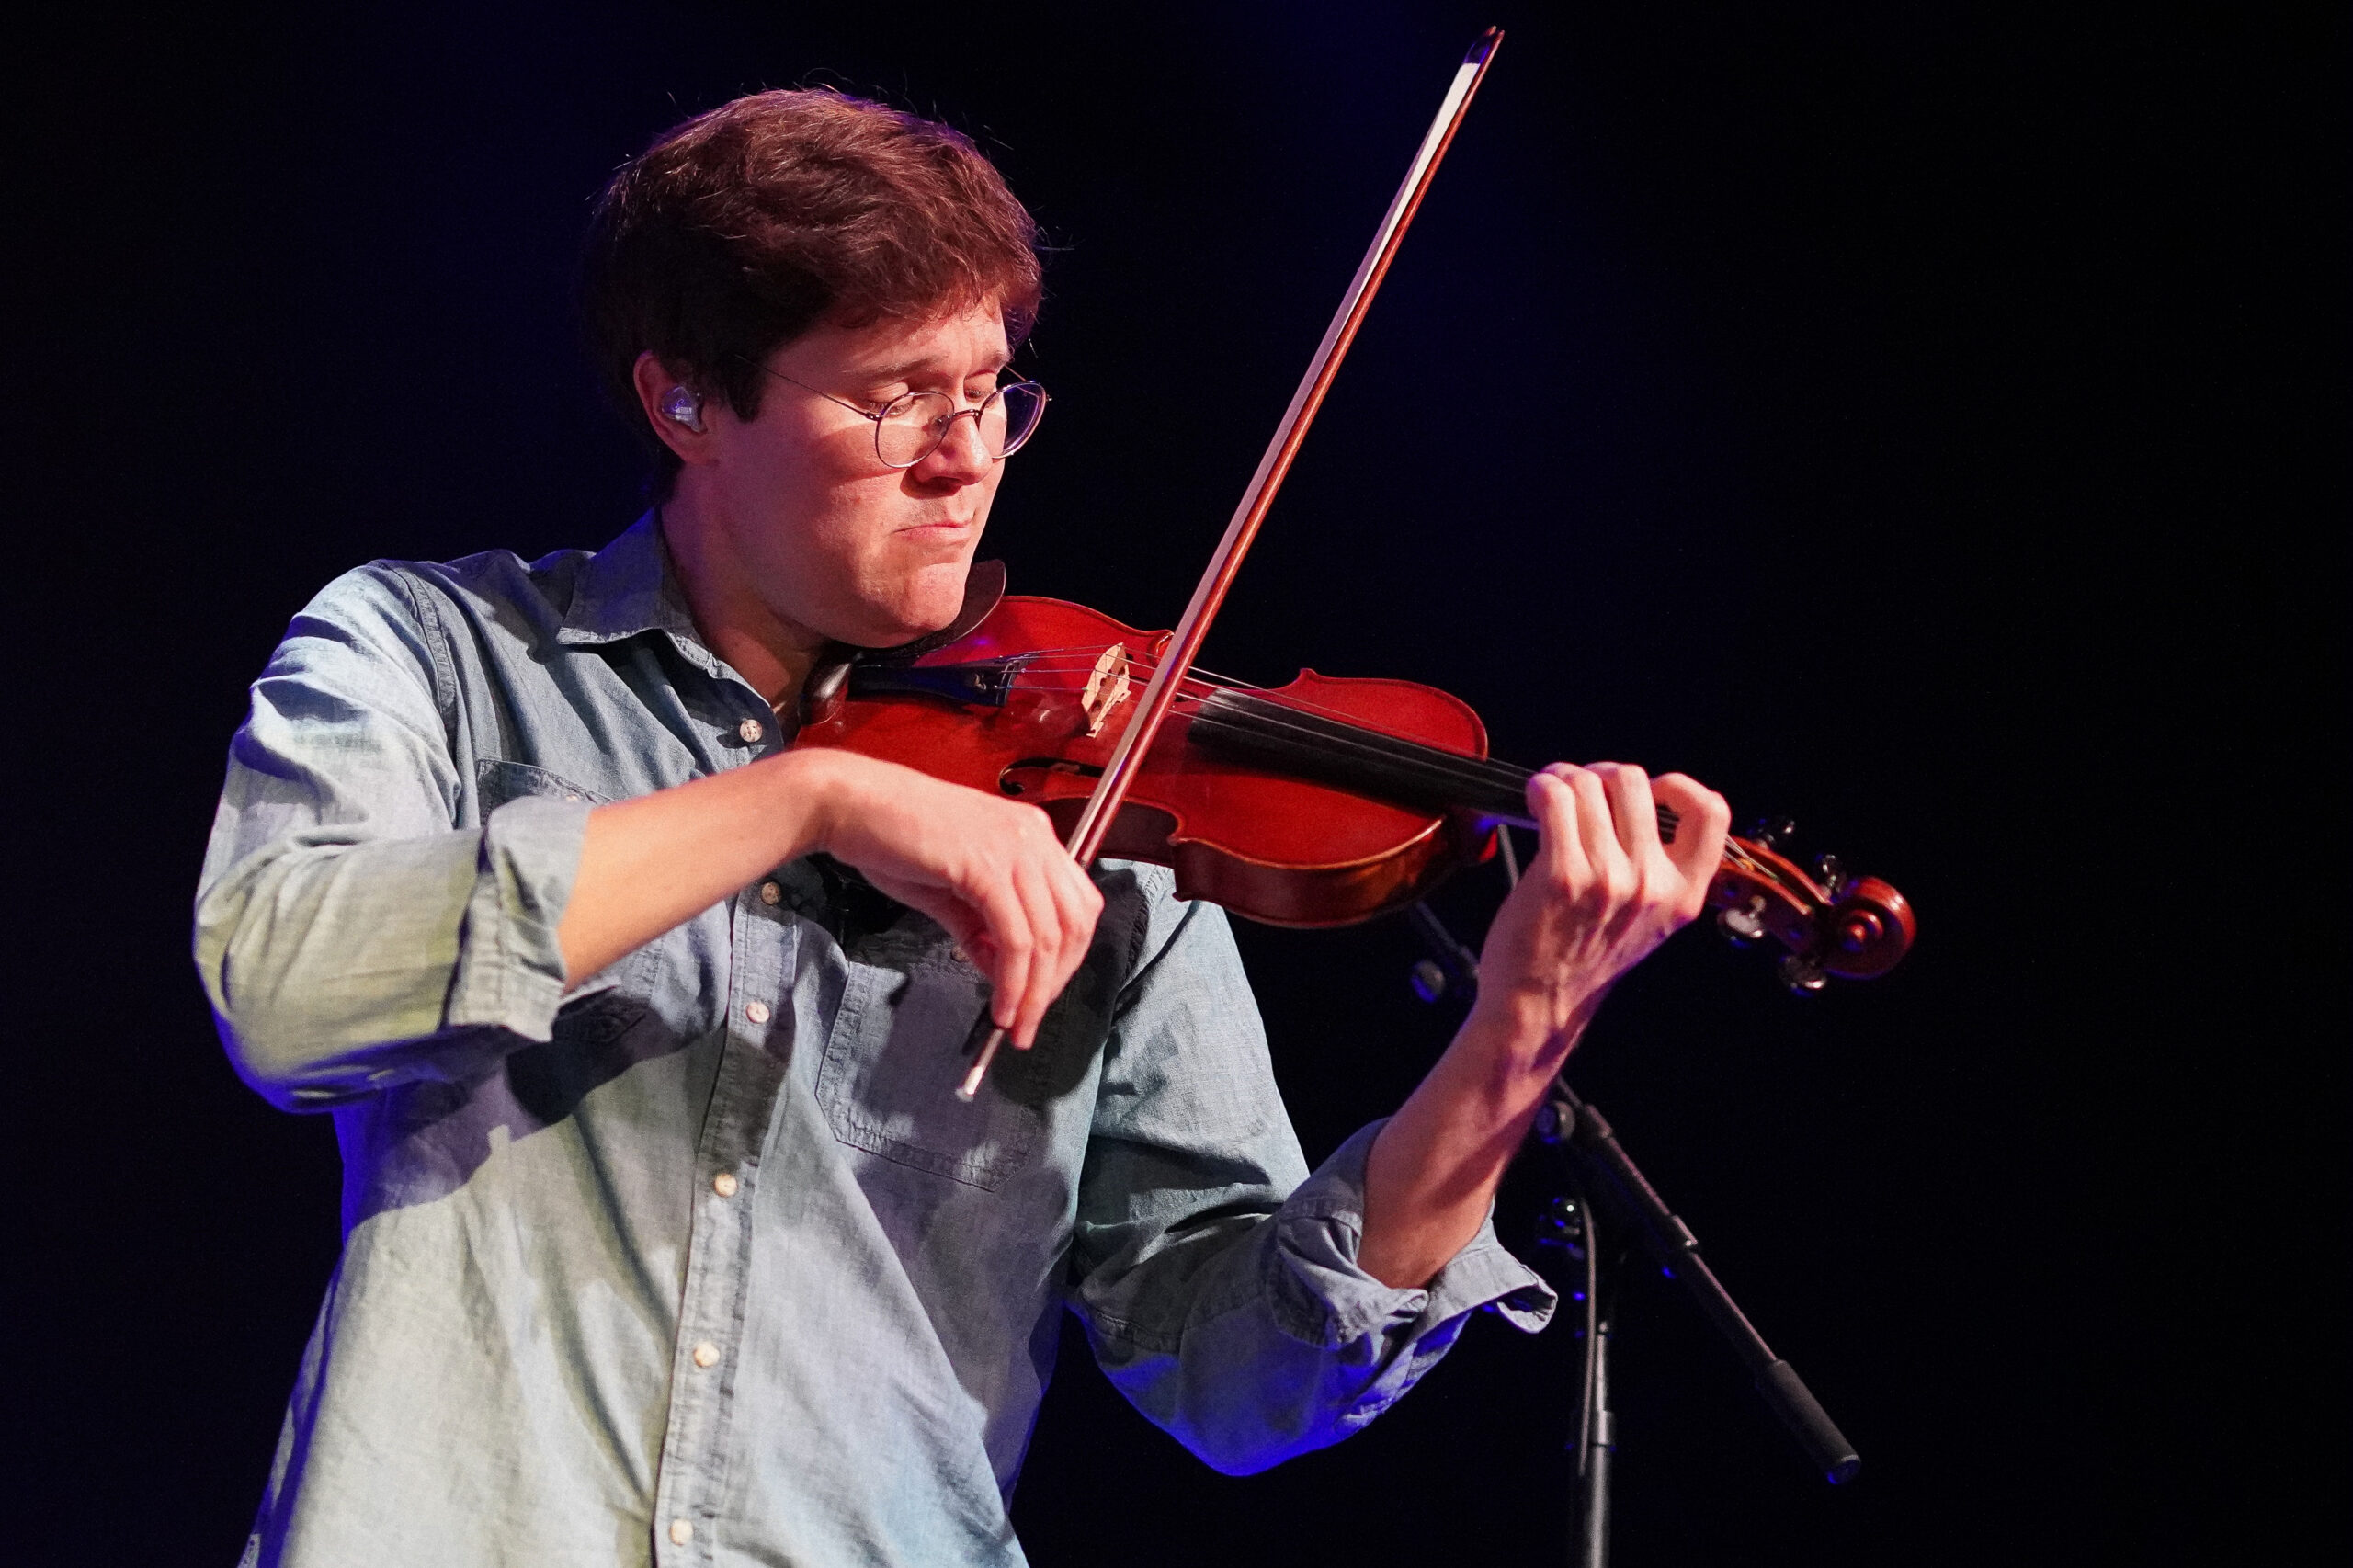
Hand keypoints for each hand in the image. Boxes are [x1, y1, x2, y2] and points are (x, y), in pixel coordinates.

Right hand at [805, 750, 1103, 1047]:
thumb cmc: (892, 837)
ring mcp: (1014, 849)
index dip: (1068, 957)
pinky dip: (1012, 981)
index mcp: (1032, 834)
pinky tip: (999, 1005)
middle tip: (1030, 1019)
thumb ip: (981, 929)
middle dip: (1056, 981)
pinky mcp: (987, 867)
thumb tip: (1001, 972)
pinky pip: (1016, 939)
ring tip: (1013, 1022)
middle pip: (1076, 924)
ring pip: (1050, 937)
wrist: (849, 804)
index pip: (1077, 904)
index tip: (1042, 992)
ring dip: (1035, 992)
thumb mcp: (949, 890)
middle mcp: (1033, 837)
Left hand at [1469, 762, 1731, 1052]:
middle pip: (1634, 782)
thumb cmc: (1582, 961)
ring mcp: (1608, 879)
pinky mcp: (1562, 875)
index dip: (1679, 787)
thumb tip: (1638, 805)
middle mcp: (1651, 885)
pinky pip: (1555, 798)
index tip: (1650, 790)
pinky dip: (1542, 788)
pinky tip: (1536, 799)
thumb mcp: (1647, 922)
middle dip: (1600, 774)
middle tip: (1580, 790)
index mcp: (1683, 896)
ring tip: (1551, 797)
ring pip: (1588, 785)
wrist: (1538, 1006)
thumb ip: (1658, 871)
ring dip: (1563, 780)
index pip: (1713, 813)